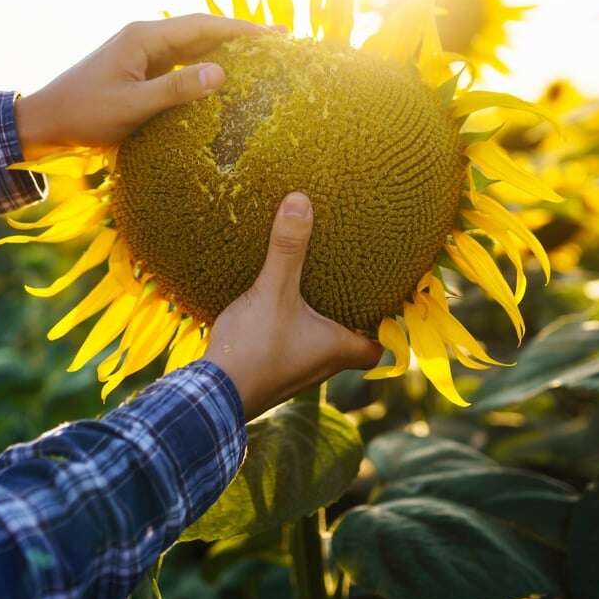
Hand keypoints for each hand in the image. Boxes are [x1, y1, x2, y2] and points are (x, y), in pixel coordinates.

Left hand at [14, 14, 268, 155]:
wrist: (45, 121)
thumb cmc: (84, 114)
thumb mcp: (131, 107)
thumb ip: (175, 90)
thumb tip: (221, 73)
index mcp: (143, 37)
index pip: (203, 26)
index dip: (242, 29)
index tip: (277, 36)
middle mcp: (145, 38)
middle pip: (203, 31)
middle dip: (241, 36)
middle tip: (282, 43)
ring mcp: (142, 54)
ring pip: (193, 46)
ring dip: (226, 50)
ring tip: (263, 59)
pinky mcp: (140, 70)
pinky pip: (181, 63)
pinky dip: (206, 66)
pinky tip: (225, 78)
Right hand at [204, 192, 383, 420]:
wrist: (212, 396)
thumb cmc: (255, 349)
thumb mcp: (274, 291)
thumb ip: (288, 248)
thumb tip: (301, 201)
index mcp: (337, 351)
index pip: (379, 347)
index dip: (385, 327)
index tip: (384, 302)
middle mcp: (321, 368)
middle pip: (350, 344)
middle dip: (349, 318)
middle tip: (347, 286)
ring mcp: (294, 375)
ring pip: (317, 348)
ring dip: (317, 326)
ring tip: (311, 292)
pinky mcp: (269, 375)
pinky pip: (289, 351)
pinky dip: (289, 333)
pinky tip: (272, 313)